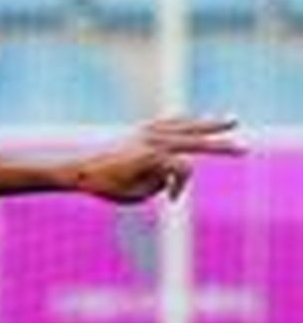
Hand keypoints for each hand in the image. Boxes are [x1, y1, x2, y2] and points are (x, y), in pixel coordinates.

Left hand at [77, 114, 243, 202]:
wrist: (79, 168)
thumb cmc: (105, 186)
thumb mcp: (134, 196)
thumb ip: (158, 184)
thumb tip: (171, 167)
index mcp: (152, 157)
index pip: (184, 169)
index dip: (181, 187)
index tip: (170, 201)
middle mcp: (153, 140)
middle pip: (196, 141)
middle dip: (221, 146)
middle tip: (243, 149)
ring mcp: (148, 131)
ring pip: (186, 125)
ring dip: (210, 125)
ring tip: (232, 120)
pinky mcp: (142, 128)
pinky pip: (170, 121)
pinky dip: (185, 121)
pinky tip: (198, 120)